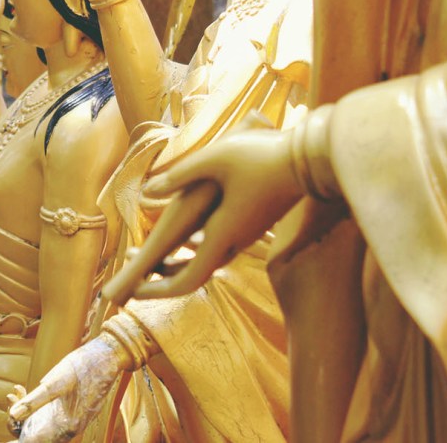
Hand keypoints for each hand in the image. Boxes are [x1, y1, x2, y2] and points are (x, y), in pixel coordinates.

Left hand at [6, 336, 124, 440]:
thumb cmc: (85, 366)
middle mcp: (66, 429)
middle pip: (33, 436)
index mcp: (65, 427)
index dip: (17, 436)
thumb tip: (12, 415)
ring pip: (38, 425)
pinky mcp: (67, 410)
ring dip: (23, 411)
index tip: (7, 423)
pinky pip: (45, 416)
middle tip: (11, 397)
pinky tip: (23, 389)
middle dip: (17, 421)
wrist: (108, 355)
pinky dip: (32, 405)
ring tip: (15, 392)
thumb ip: (35, 400)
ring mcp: (67, 420)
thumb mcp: (57, 380)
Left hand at [103, 126, 303, 305]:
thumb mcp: (214, 158)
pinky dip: (195, 246)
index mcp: (223, 234)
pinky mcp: (253, 222)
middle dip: (162, 279)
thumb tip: (146, 193)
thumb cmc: (263, 155)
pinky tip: (186, 233)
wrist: (313, 159)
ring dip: (177, 261)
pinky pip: (217, 244)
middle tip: (133, 280)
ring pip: (206, 259)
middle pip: (194, 275)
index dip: (158, 290)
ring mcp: (246, 234)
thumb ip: (179, 175)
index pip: (188, 281)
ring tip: (150, 256)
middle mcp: (235, 242)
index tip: (134, 292)